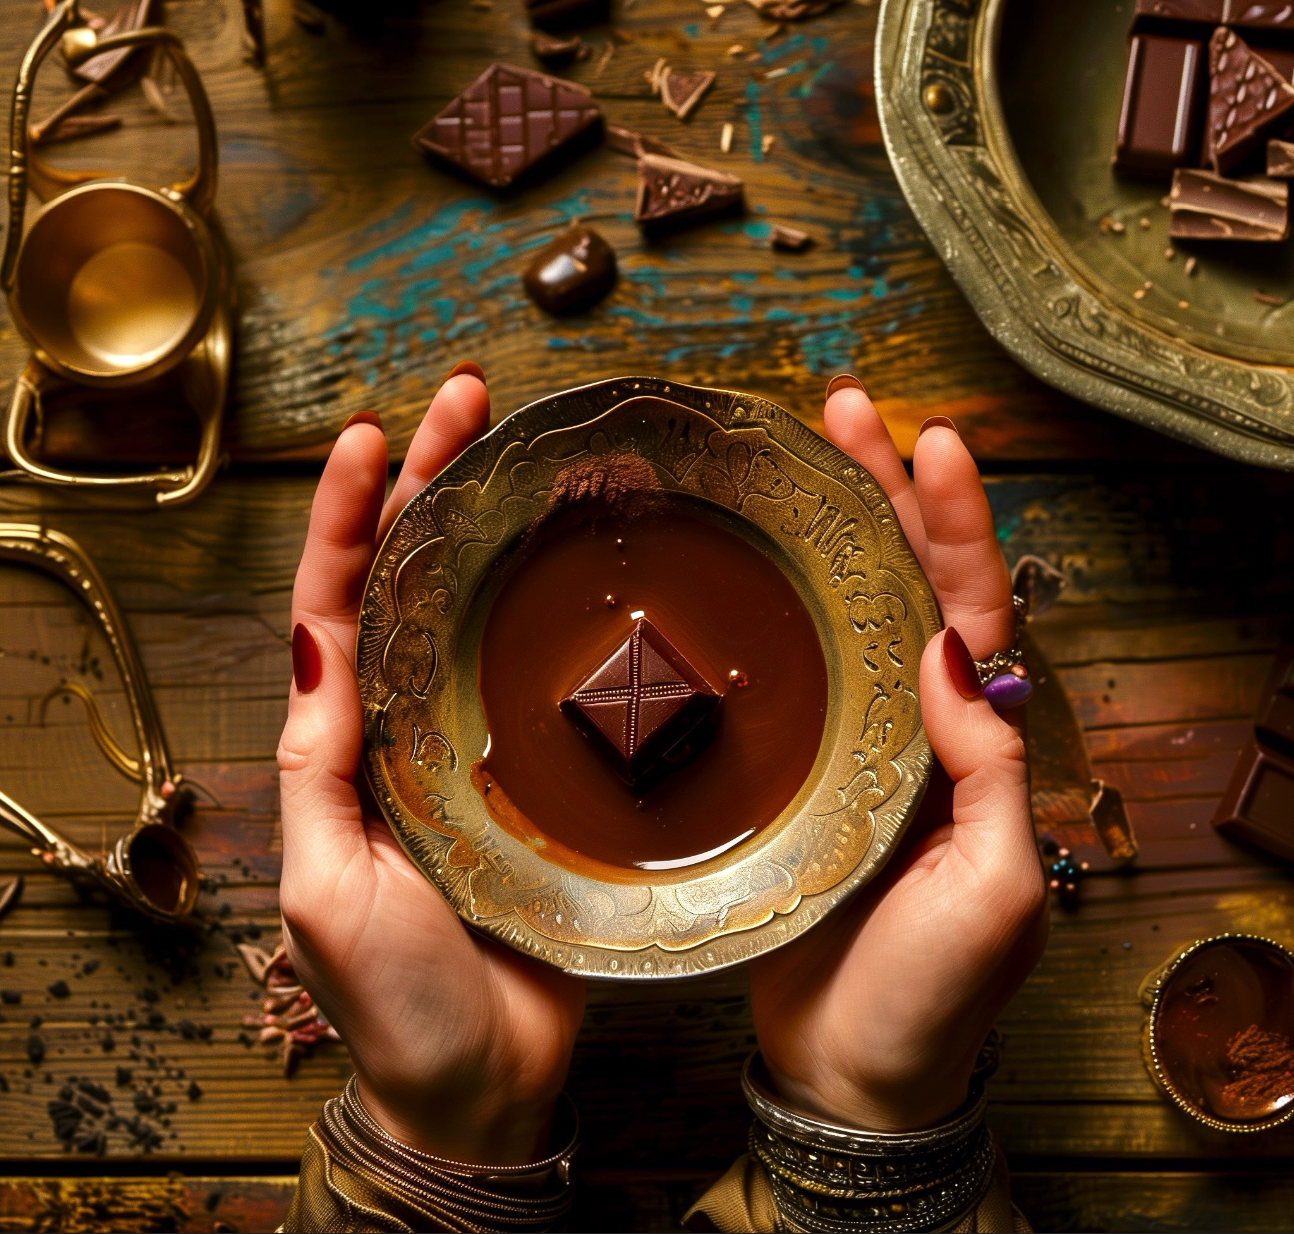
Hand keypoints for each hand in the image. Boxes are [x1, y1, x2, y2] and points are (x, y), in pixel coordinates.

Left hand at [276, 366, 584, 1164]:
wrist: (486, 1082)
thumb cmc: (398, 1000)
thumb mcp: (328, 885)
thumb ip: (316, 768)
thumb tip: (313, 642)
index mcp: (349, 746)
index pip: (340, 606)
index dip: (351, 518)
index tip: (374, 436)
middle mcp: (415, 727)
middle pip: (416, 583)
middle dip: (433, 485)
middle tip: (471, 400)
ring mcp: (485, 745)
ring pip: (483, 613)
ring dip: (494, 526)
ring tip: (523, 447)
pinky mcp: (552, 776)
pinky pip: (550, 677)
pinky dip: (559, 610)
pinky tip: (587, 562)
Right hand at [749, 389, 1047, 1132]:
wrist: (845, 1070)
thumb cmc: (930, 997)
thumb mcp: (994, 893)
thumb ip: (990, 778)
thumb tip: (956, 660)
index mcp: (974, 753)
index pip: (973, 614)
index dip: (955, 527)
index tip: (930, 443)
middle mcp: (913, 734)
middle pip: (903, 590)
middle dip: (882, 497)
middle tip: (845, 412)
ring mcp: (848, 748)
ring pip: (841, 618)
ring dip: (827, 536)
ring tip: (797, 456)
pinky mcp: (787, 776)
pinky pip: (785, 677)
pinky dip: (770, 613)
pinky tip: (739, 570)